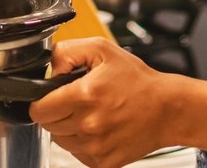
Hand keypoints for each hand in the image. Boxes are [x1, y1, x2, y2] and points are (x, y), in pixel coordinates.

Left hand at [31, 38, 180, 167]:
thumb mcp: (102, 50)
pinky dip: (83, 143)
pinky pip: (77, 154)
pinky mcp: (104, 163)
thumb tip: (49, 69)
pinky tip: (99, 129)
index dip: (41, 100)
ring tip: (91, 114)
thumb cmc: (137, 81)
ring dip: (68, 128)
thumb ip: (67, 52)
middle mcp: (89, 124)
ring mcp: (96, 147)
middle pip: (47, 125)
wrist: (167, 110)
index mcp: (85, 95)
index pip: (39, 109)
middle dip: (56, 112)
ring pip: (60, 141)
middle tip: (76, 102)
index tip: (51, 96)